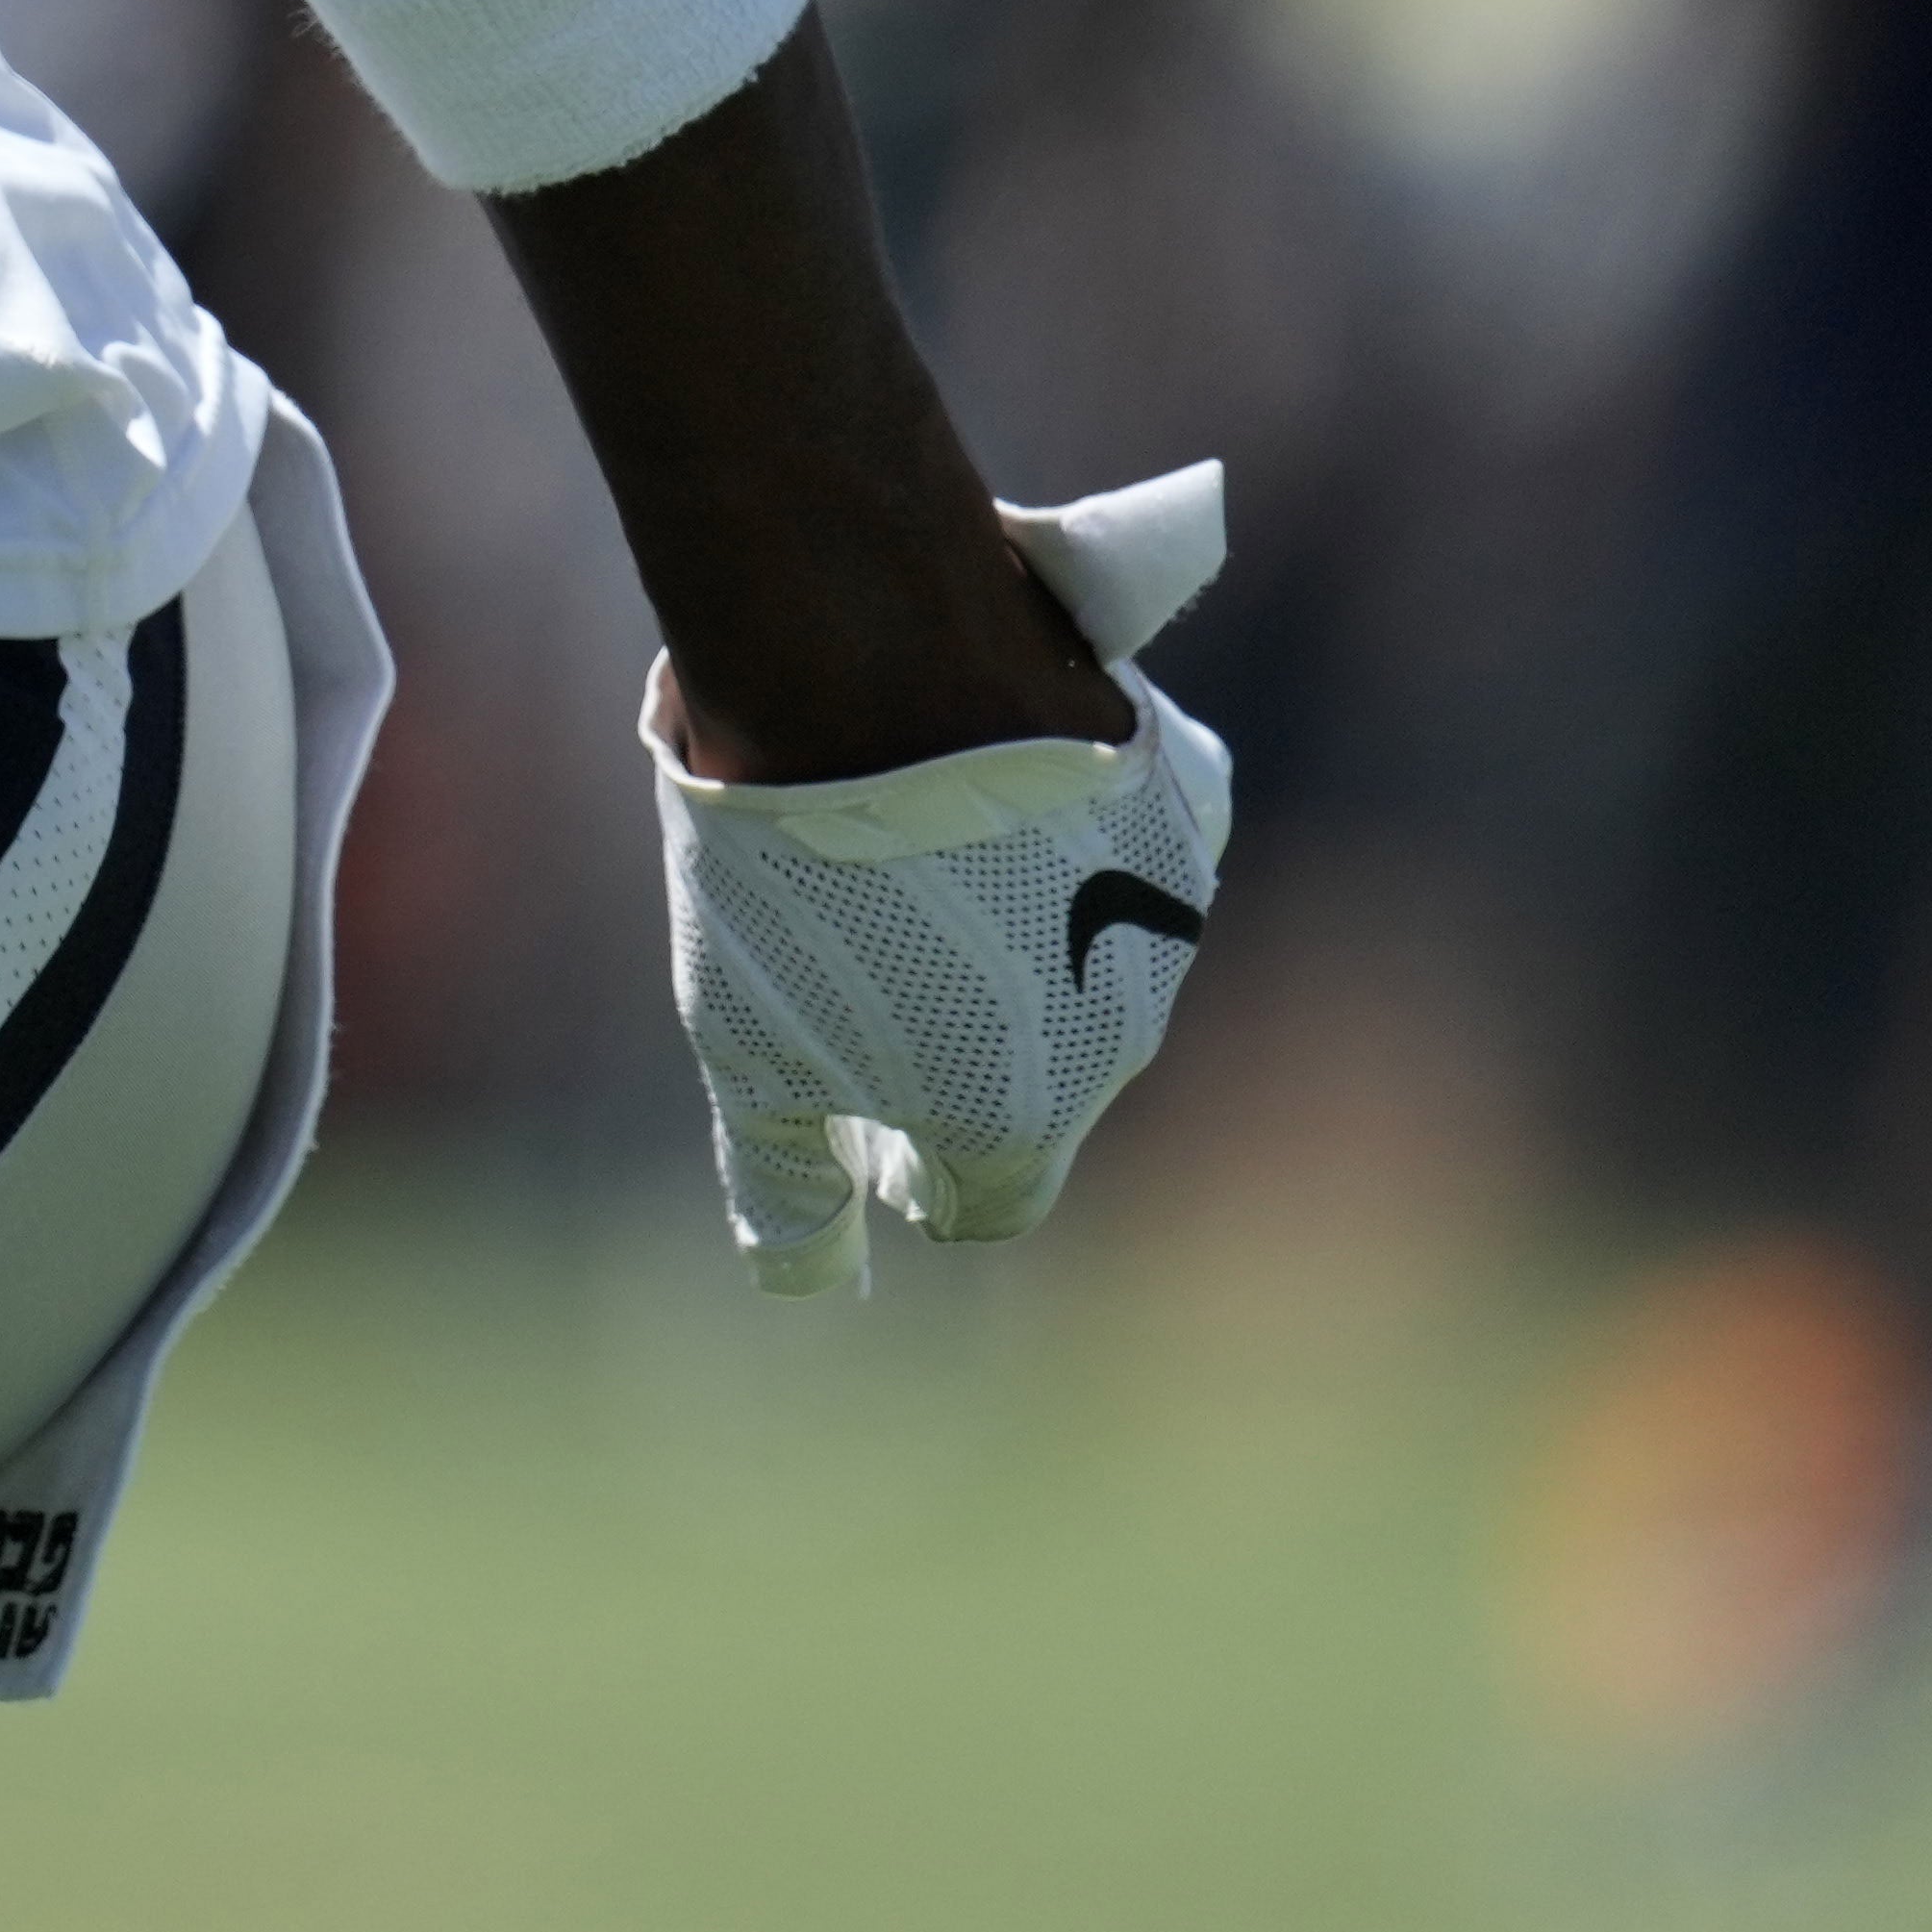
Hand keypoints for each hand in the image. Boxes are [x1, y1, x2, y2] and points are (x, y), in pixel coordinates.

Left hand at [651, 465, 1234, 1294]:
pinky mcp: (1188, 798)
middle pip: (1036, 1079)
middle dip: (955, 1046)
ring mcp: (1171, 913)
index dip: (905, 1164)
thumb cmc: (788, 869)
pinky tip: (982, 771)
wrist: (869, 652)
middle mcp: (1123, 1034)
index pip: (980, 1197)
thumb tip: (808, 1279)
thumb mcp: (743, 1041)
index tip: (847, 1107)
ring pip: (1086, 957)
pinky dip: (1067, 827)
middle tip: (852, 952)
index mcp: (1019, 1115)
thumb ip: (783, 1178)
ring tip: (900, 848)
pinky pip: (1128, 842)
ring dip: (1013, 929)